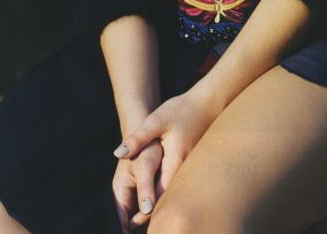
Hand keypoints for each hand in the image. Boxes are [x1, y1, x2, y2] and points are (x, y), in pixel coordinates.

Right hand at [111, 139, 162, 231]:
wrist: (151, 131)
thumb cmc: (147, 147)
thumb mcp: (146, 166)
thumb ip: (145, 188)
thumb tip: (146, 211)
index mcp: (119, 192)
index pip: (119, 223)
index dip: (127, 233)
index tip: (150, 233)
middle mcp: (124, 196)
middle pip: (128, 223)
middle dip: (139, 228)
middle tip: (157, 229)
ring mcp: (133, 195)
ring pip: (138, 219)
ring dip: (146, 222)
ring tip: (160, 224)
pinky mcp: (144, 192)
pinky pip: (146, 210)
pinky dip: (152, 215)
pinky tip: (163, 216)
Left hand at [112, 89, 219, 211]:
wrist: (207, 104)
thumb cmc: (181, 110)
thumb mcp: (156, 120)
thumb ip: (138, 138)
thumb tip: (119, 154)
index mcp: (175, 161)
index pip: (160, 194)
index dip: (145, 210)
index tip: (131, 222)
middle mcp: (186, 169)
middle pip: (168, 198)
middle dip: (152, 212)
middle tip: (133, 224)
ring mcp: (191, 169)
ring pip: (175, 193)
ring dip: (160, 204)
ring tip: (141, 215)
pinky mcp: (192, 167)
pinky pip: (179, 185)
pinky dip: (167, 193)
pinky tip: (156, 194)